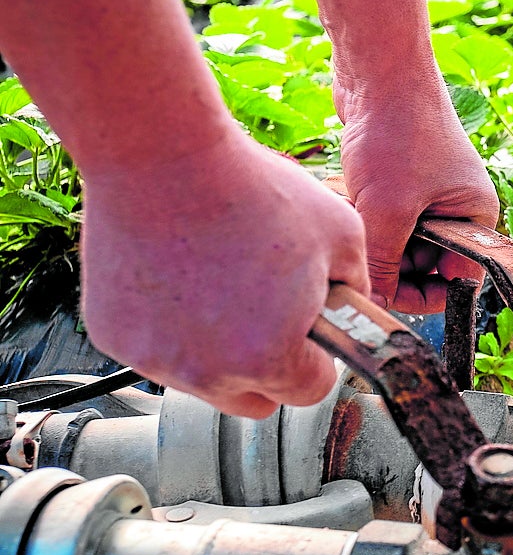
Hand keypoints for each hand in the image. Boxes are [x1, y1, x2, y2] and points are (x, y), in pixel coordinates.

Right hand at [80, 132, 368, 418]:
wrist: (162, 156)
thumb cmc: (253, 189)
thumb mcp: (342, 235)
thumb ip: (356, 290)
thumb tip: (354, 314)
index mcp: (271, 357)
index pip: (308, 392)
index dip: (316, 360)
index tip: (309, 333)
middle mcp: (209, 373)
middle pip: (254, 399)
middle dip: (269, 367)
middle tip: (268, 313)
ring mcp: (156, 359)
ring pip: (204, 379)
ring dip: (219, 350)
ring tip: (222, 283)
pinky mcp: (114, 337)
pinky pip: (158, 350)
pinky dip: (172, 327)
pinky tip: (181, 276)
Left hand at [335, 80, 499, 312]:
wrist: (378, 66)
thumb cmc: (398, 132)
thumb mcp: (389, 210)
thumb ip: (382, 264)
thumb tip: (372, 306)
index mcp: (474, 219)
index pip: (457, 281)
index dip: (421, 295)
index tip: (385, 295)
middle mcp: (456, 208)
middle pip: (422, 265)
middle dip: (388, 262)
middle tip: (359, 250)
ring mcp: (426, 192)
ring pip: (395, 240)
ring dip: (370, 236)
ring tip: (350, 213)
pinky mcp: (397, 178)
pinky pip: (380, 215)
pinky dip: (361, 212)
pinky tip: (344, 194)